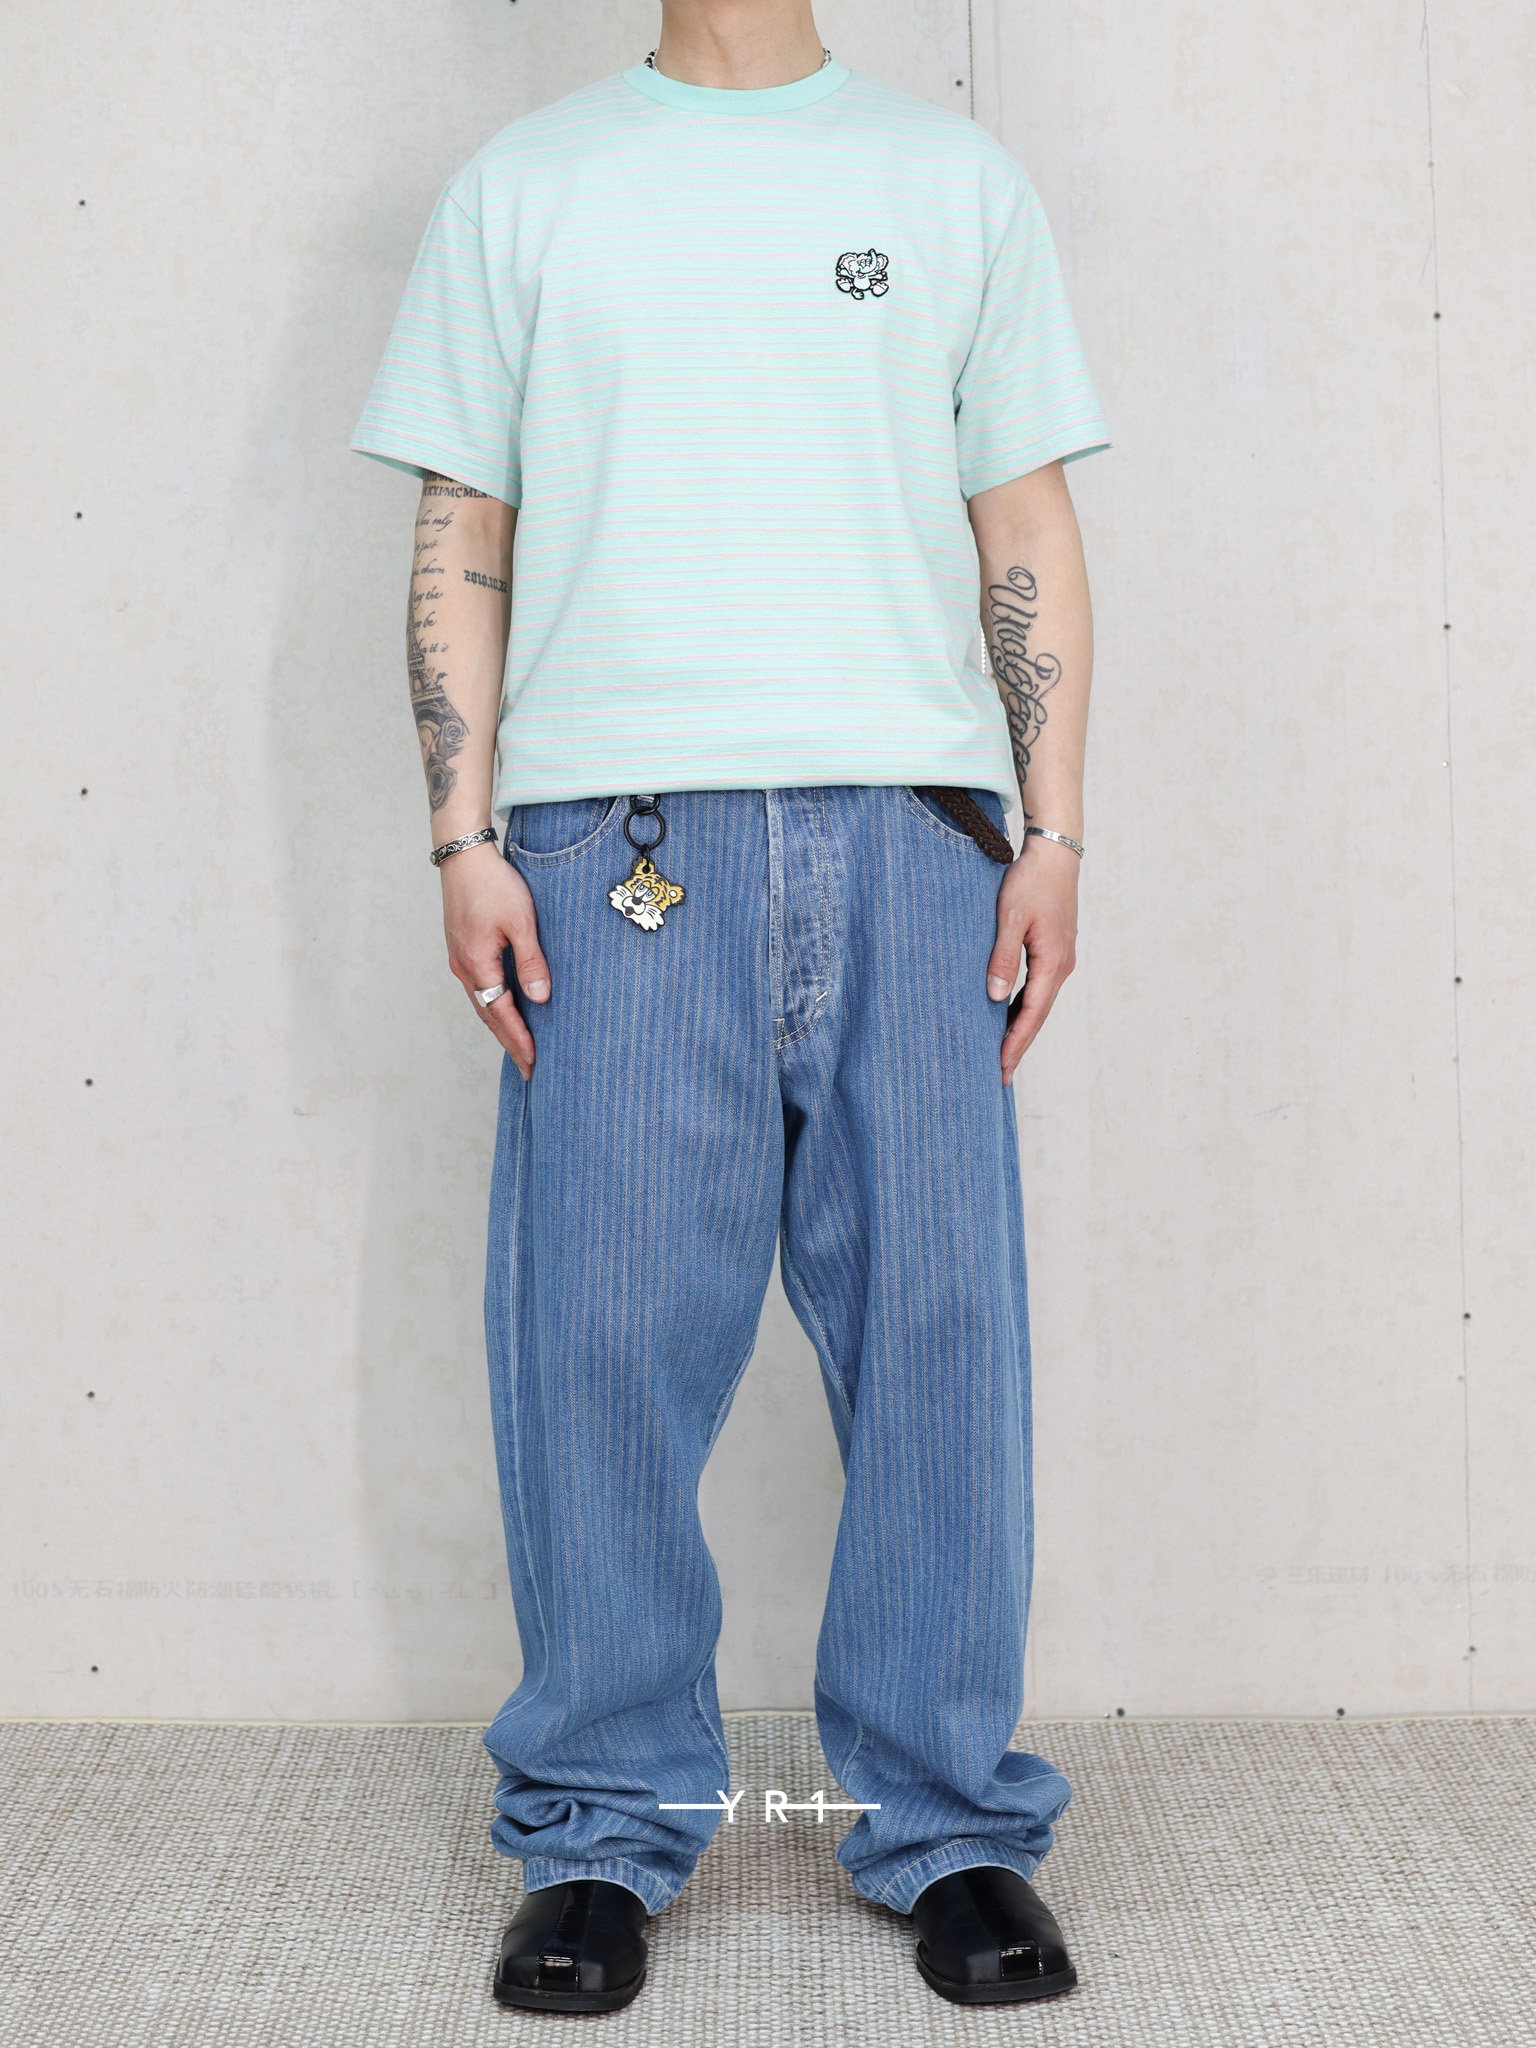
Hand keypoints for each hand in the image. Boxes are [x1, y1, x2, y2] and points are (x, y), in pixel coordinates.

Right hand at [439, 842, 549, 1080]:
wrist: (464, 857)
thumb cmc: (494, 885)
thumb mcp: (521, 923)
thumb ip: (531, 962)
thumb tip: (540, 999)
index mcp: (478, 964)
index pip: (500, 1013)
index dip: (518, 1038)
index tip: (533, 1061)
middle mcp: (464, 966)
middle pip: (487, 1014)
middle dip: (508, 1041)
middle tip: (527, 1067)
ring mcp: (460, 958)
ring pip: (481, 1002)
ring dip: (500, 1025)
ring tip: (518, 1046)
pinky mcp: (462, 948)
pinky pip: (478, 986)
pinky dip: (492, 1005)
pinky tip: (504, 1009)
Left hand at [986, 837, 1078, 1085]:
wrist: (1055, 854)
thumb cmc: (1030, 881)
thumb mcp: (1010, 918)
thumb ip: (1003, 957)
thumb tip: (995, 997)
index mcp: (1052, 962)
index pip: (1032, 1013)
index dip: (1015, 1042)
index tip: (1001, 1067)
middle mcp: (1061, 965)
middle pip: (1038, 1015)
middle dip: (1019, 1045)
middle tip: (1001, 1076)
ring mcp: (1060, 959)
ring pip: (1040, 1003)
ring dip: (1022, 1029)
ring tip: (1003, 1054)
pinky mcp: (1055, 951)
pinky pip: (1039, 989)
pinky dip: (1026, 1008)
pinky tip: (1011, 1017)